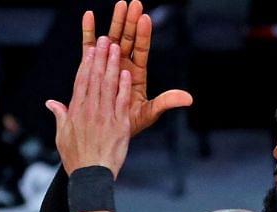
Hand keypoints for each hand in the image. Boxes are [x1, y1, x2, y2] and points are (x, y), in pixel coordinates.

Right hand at [46, 37, 131, 176]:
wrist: (90, 177)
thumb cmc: (76, 159)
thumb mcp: (62, 136)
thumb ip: (60, 116)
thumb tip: (51, 103)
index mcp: (76, 111)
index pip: (81, 82)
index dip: (87, 63)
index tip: (91, 49)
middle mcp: (90, 111)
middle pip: (95, 78)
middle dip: (101, 57)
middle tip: (106, 40)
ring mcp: (105, 117)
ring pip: (108, 86)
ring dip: (112, 66)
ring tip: (116, 49)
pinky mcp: (119, 125)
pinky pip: (121, 102)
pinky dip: (123, 87)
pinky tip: (126, 73)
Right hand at [83, 0, 192, 136]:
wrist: (106, 134)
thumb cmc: (129, 124)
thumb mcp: (149, 114)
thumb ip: (165, 102)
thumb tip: (188, 99)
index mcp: (137, 74)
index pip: (141, 50)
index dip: (144, 35)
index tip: (146, 19)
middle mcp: (123, 65)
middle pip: (128, 40)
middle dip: (130, 22)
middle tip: (133, 4)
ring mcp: (108, 65)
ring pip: (112, 39)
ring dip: (115, 22)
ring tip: (120, 4)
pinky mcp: (93, 67)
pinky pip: (89, 47)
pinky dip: (89, 32)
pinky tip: (89, 15)